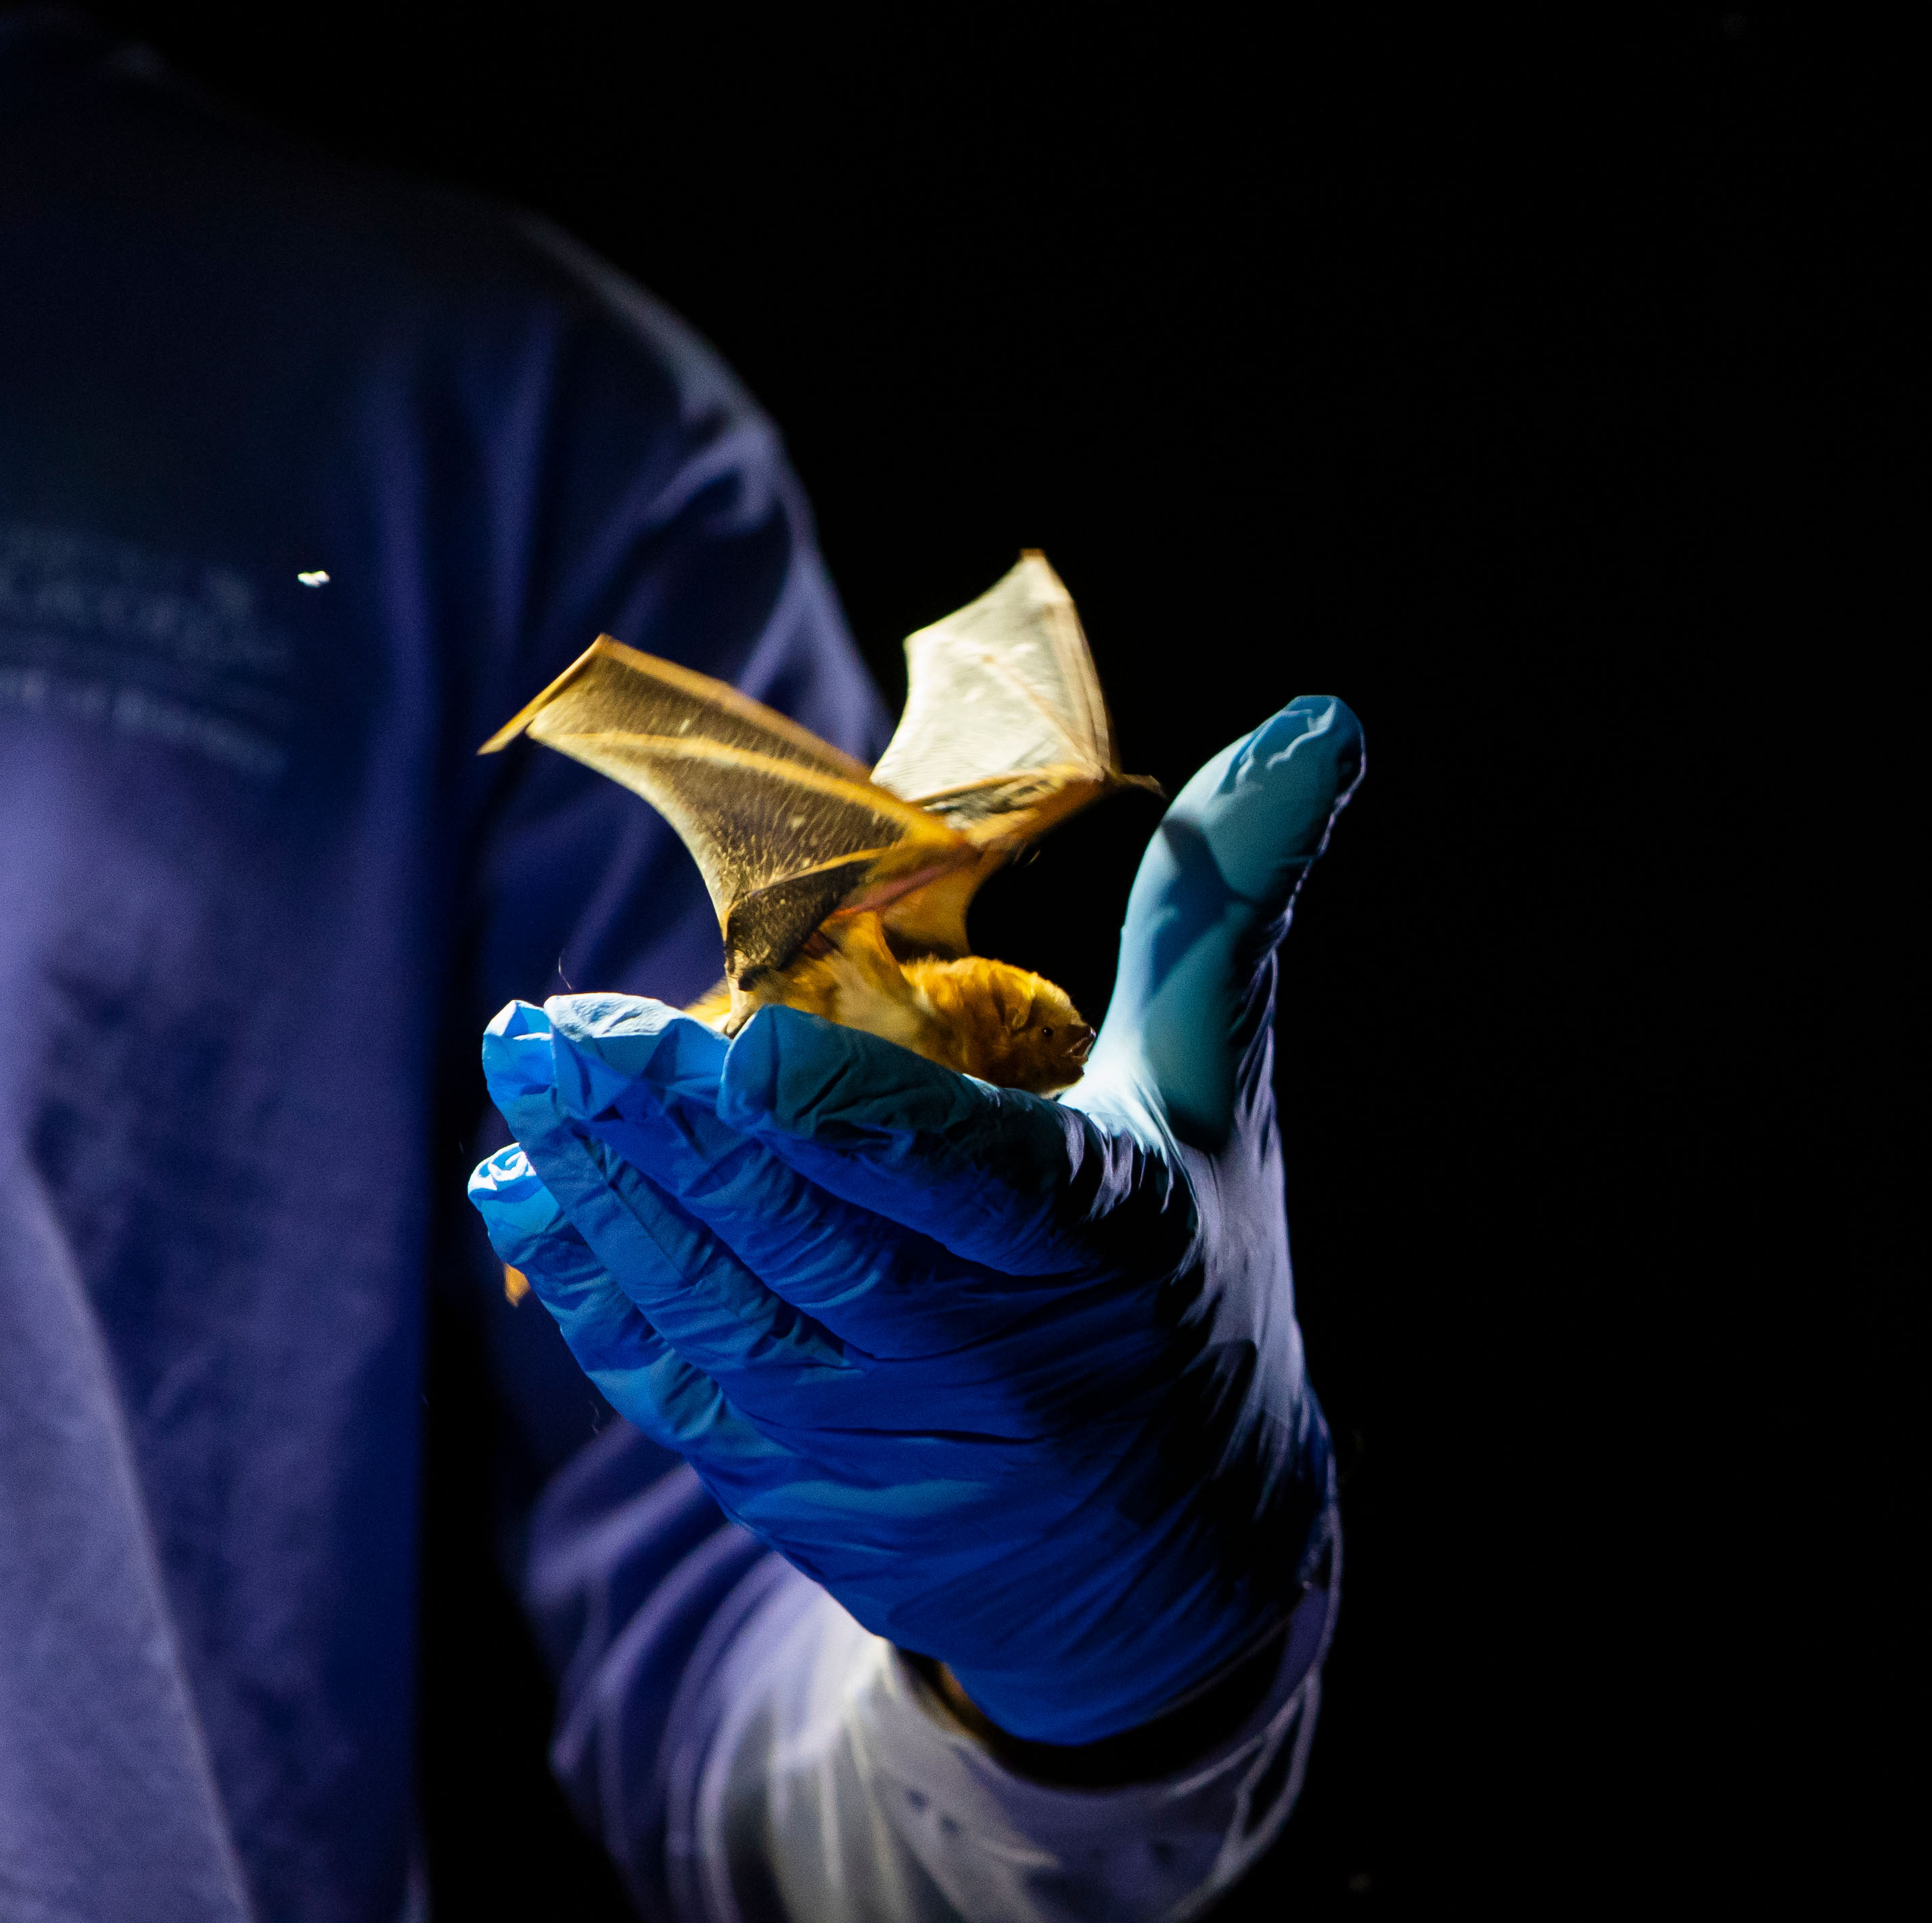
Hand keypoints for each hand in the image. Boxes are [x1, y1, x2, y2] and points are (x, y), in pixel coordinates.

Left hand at [470, 697, 1362, 1744]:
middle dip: (673, 1132)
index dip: (862, 1120)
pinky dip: (596, 1296)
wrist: (1170, 1558)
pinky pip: (679, 1397)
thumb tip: (1317, 719)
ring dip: (609, 1195)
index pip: (979, 1179)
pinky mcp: (804, 1492)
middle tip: (555, 1024)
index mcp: (1105, 1244)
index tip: (751, 1047)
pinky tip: (528, 1197)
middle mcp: (992, 1361)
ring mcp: (886, 1441)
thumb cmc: (1189, 1278)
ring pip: (722, 1314)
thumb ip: (1220, 913)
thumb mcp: (1214, 1098)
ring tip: (527, 1071)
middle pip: (811, 1242)